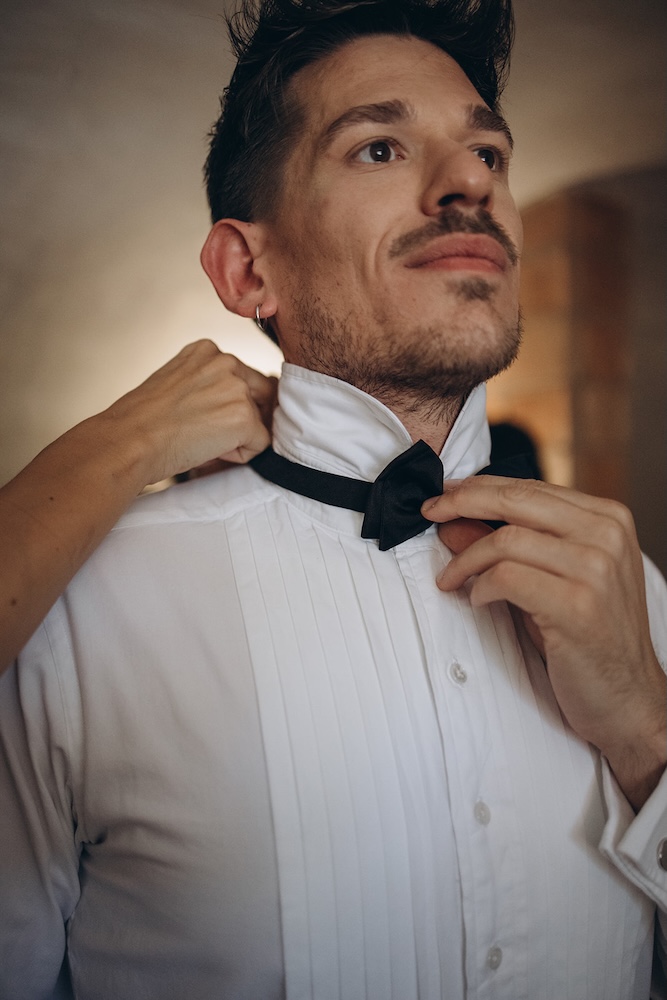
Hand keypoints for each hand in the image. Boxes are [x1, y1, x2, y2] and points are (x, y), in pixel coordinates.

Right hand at [101, 340, 277, 485]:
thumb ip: (208, 385)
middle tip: (202, 432)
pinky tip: (206, 449)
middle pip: (261, 395)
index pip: (243, 378)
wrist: (128, 441)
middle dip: (242, 419)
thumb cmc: (141, 422)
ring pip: (258, 422)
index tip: (200, 417)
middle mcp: (225, 361)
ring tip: (197, 439)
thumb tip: (233, 405)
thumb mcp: (176, 385)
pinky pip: (259, 445)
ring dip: (235, 438)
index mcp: (206, 351)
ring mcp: (237, 388)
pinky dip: (237, 456)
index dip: (227, 406)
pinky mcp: (243, 418)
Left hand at [422, 476, 666, 808]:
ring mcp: (597, 569)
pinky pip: (507, 578)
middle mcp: (607, 535)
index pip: (530, 487)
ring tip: (452, 580)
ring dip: (466, 560)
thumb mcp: (546, 579)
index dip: (479, 488)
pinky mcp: (578, 606)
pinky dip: (481, 587)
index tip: (443, 496)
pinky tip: (478, 600)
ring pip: (506, 540)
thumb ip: (505, 545)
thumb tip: (452, 520)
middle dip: (462, 503)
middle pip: (516, 500)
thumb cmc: (586, 638)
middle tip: (430, 513)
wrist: (628, 698)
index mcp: (607, 519)